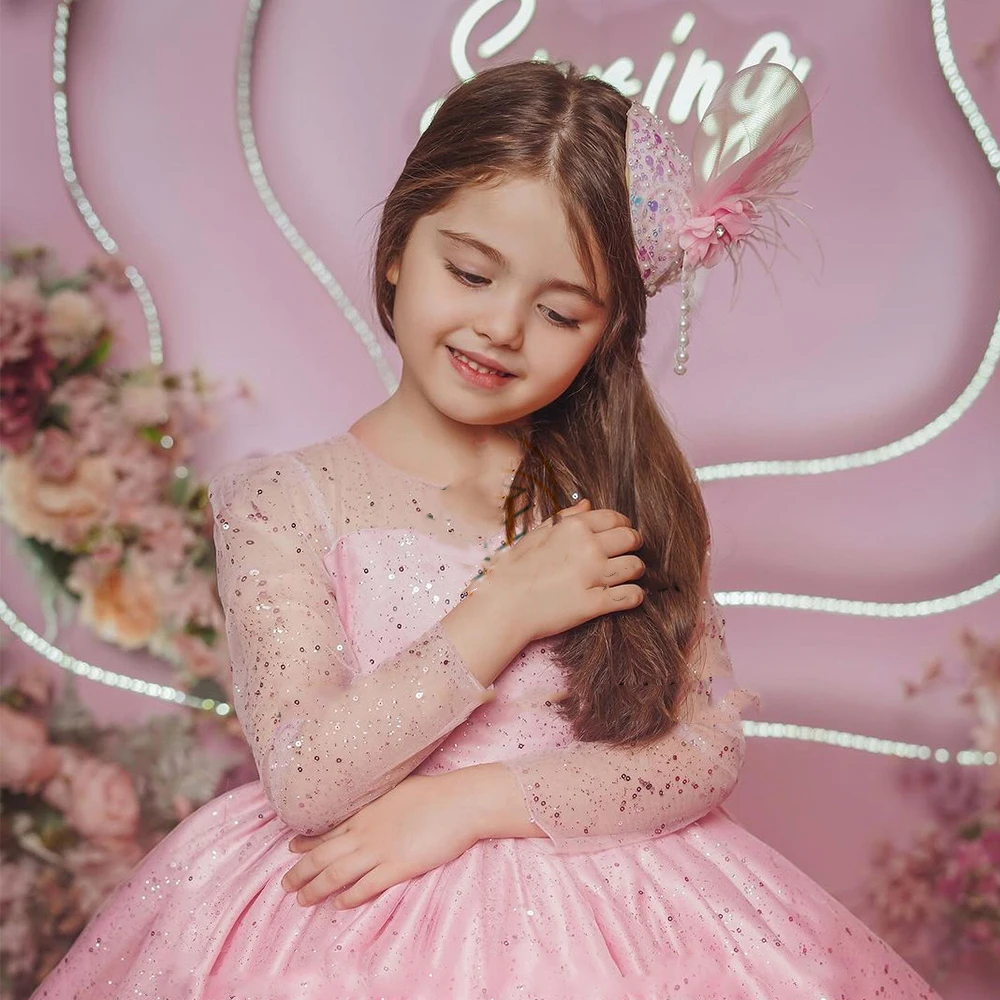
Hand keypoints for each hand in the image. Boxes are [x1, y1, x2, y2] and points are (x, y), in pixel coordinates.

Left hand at [280, 772, 480, 908]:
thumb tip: (372, 802)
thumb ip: (379, 801)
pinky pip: (366, 886)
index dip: (306, 844)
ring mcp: (380, 850)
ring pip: (336, 874)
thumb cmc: (434, 792)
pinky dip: (349, 898)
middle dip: (300, 873)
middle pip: (322, 857)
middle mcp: (365, 832)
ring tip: (303, 901)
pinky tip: (340, 905)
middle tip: (285, 885)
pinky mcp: (398, 867)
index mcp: (365, 813)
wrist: (460, 801)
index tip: (290, 850)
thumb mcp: (397, 789)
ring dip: (316, 889)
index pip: (327, 831)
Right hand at [470, 498, 645, 641]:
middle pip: (631, 539)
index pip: (614, 518)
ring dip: (636, 570)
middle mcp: (587, 548)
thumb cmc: (513, 571)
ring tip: (629, 574)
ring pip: (635, 566)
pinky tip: (630, 595)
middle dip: (634, 544)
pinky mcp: (595, 604)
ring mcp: (593, 576)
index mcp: (573, 528)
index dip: (623, 525)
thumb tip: (588, 504)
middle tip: (630, 551)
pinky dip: (635, 595)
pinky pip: (631, 596)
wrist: (503, 607)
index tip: (622, 533)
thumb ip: (564, 519)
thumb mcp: (535, 536)